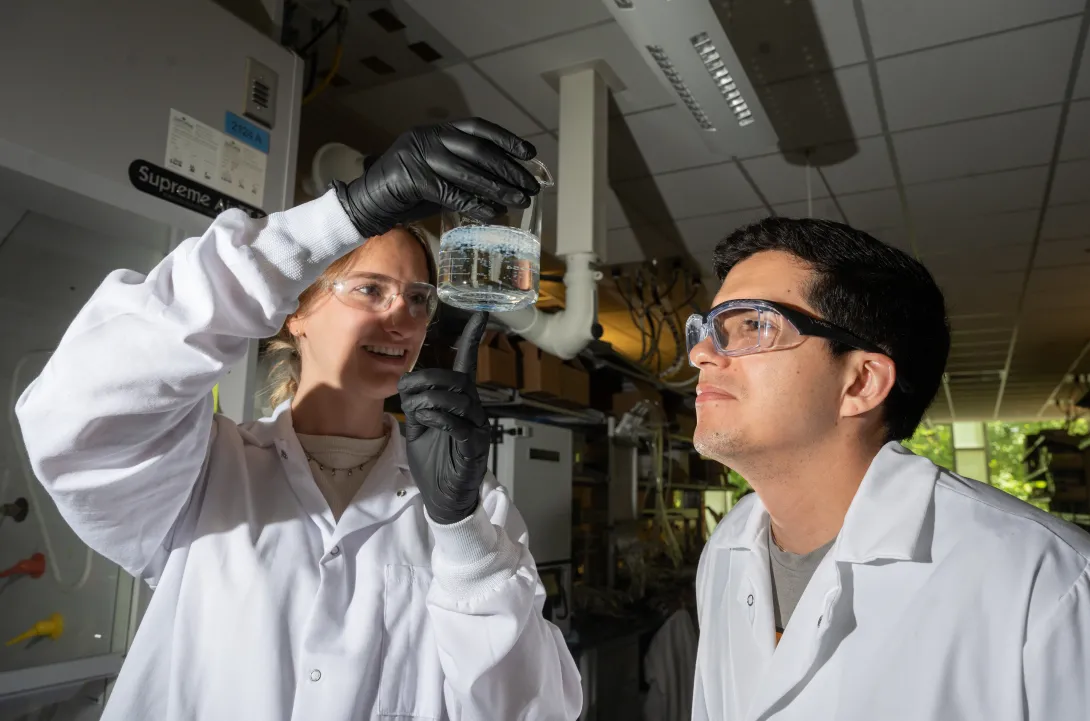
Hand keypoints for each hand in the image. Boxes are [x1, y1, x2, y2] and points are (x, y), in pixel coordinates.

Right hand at [336, 118, 540, 238]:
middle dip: (509, 168)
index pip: (478, 128)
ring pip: (468, 171)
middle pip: (478, 150)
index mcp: (436, 132)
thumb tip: (504, 189)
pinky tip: (492, 213)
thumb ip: (465, 177)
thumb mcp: (439, 177)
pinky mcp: (412, 179)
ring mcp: (418, 157)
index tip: (529, 153)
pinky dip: (474, 204)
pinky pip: (451, 193)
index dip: (506, 139)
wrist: (368, 204)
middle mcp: (428, 138)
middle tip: (531, 185)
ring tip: (520, 200)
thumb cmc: (406, 194)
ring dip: (498, 188)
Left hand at [398, 312, 491, 523]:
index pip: (466, 364)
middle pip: (452, 378)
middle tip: (407, 395)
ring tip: (418, 415)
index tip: (480, 314)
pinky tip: (429, 423)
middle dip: (425, 381)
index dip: (472, 339)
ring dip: (428, 402)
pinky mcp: (476, 445)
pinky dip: (440, 419)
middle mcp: (473, 408)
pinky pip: (459, 423)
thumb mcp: (417, 427)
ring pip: (455, 398)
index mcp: (459, 400)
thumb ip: (415, 403)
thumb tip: (408, 383)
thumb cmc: (433, 462)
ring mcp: (477, 426)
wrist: (444, 499)